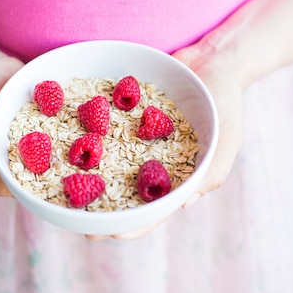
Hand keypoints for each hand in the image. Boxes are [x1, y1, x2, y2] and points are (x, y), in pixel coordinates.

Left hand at [86, 39, 244, 239]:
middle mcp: (154, 162)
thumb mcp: (228, 137)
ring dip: (88, 177)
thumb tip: (183, 205)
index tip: (110, 234)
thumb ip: (212, 170)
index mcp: (179, 175)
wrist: (212, 59)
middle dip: (101, 208)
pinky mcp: (127, 118)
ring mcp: (138, 140)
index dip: (133, 224)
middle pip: (125, 192)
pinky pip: (106, 131)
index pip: (154, 209)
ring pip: (110, 164)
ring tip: (64, 188)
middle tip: (74, 219)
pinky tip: (68, 143)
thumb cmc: (226, 100)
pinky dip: (89, 138)